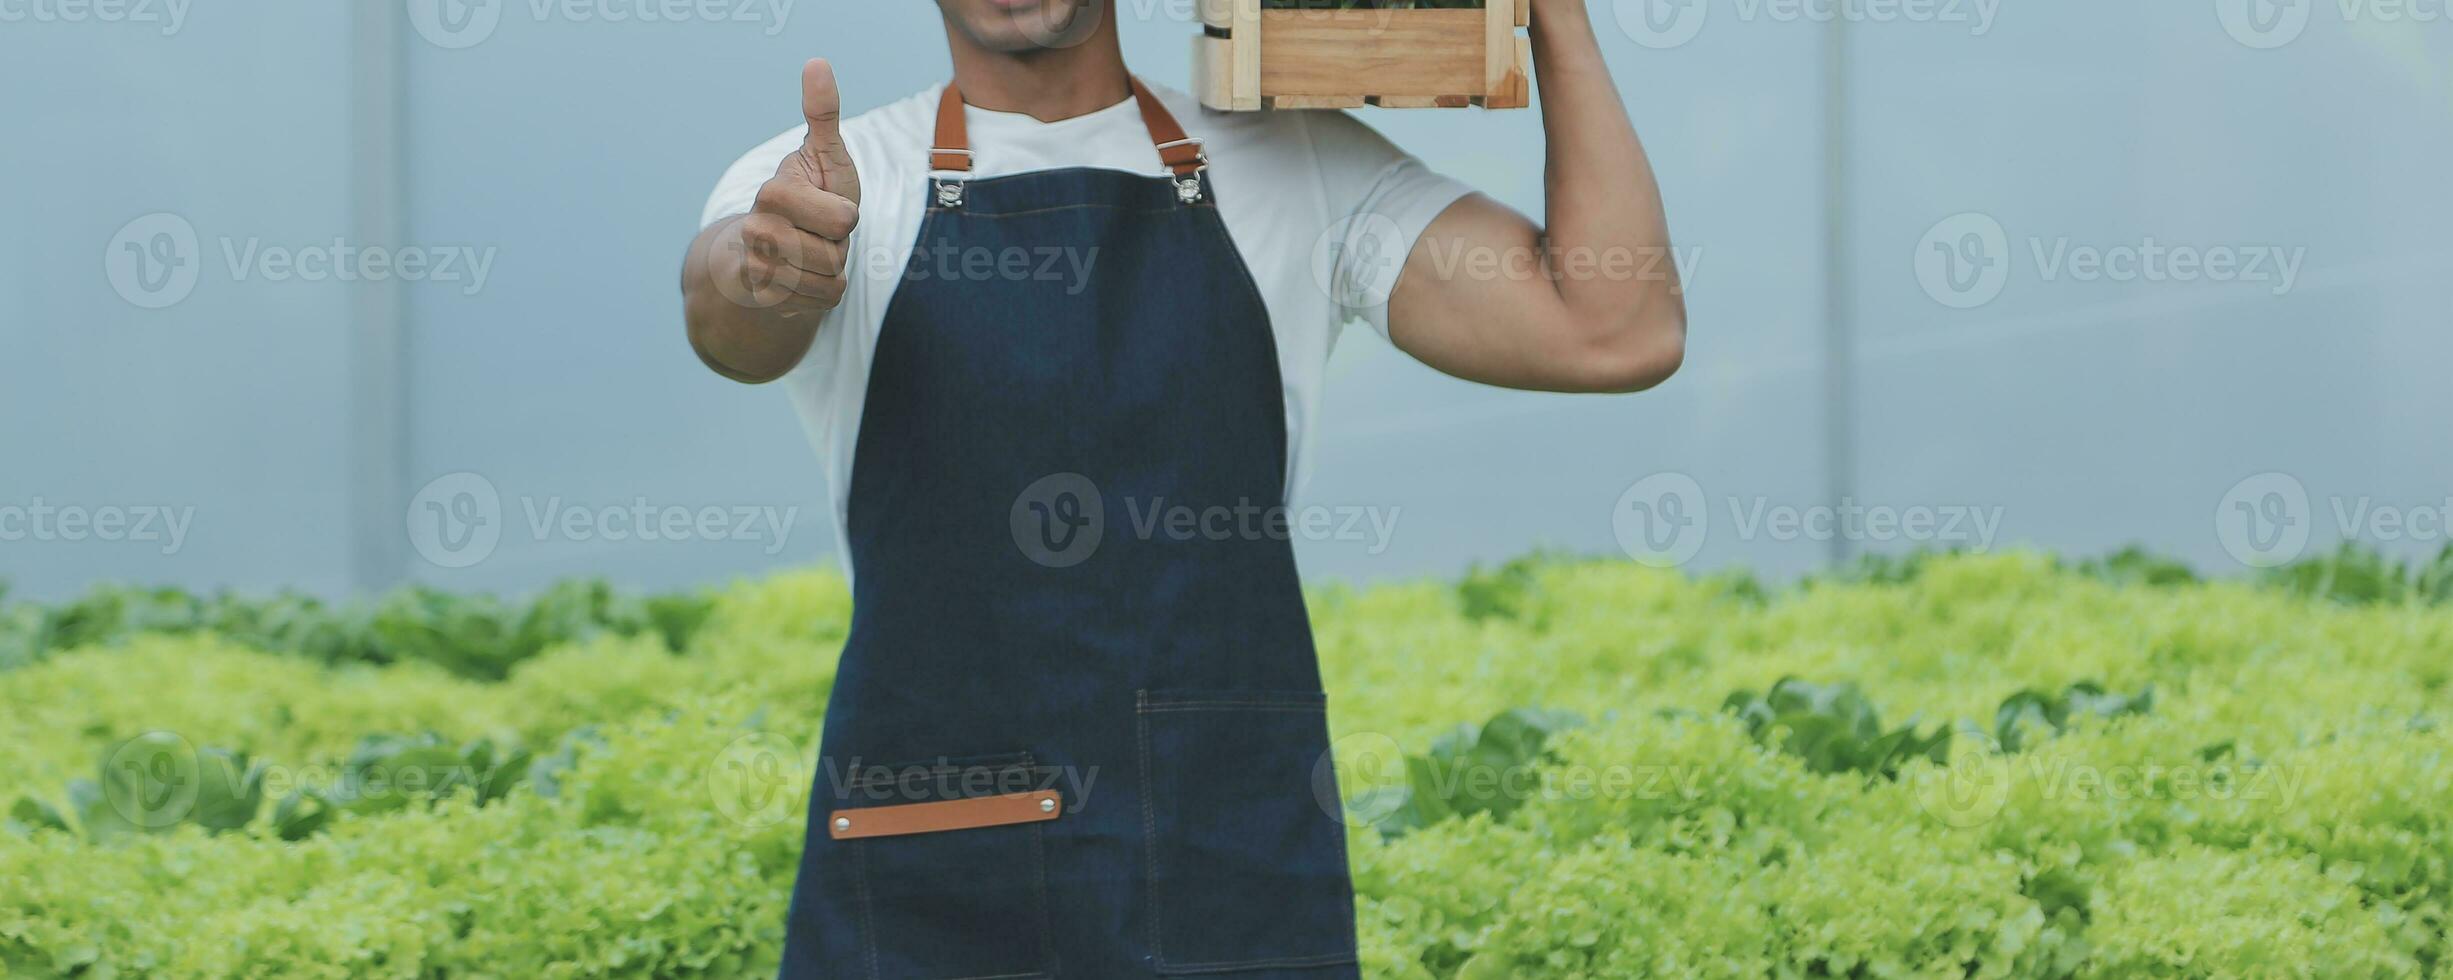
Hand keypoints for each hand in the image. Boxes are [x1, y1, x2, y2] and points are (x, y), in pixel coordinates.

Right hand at [729, 59, 862, 314]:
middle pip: (834, 255)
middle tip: (820, 233)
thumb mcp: (825, 156)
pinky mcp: (762, 298)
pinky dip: (823, 293)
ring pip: (827, 281)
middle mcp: (755, 230)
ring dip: (832, 270)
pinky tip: (804, 278)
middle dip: (838, 245)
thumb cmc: (811, 196)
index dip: (846, 215)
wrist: (773, 247)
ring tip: (812, 253)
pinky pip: (820, 302)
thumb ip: (823, 115)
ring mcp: (755, 267)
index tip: (827, 205)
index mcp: (773, 193)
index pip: (843, 218)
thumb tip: (817, 62)